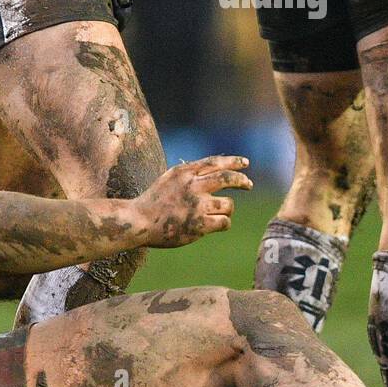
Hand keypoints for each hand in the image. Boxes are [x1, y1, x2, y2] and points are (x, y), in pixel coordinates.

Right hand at [135, 156, 252, 247]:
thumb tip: (215, 171)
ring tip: (219, 213)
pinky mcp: (200, 224)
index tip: (245, 163)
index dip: (233, 161)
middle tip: (249, 185)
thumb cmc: (153, 202)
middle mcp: (192, 186)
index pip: (215, 162)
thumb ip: (190, 174)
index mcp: (185, 172)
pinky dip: (224, 223)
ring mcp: (197, 205)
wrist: (138, 221)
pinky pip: (224, 222)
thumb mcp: (169, 178)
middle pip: (227, 178)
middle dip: (241, 180)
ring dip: (227, 209)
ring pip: (228, 204)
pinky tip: (217, 225)